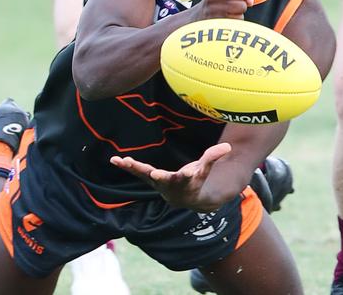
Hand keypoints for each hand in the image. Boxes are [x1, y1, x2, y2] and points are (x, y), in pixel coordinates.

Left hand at [110, 143, 231, 211]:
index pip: (185, 180)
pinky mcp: (148, 177)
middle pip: (161, 179)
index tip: (178, 173)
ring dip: (133, 168)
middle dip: (155, 176)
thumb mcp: (205, 169)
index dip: (183, 176)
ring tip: (121, 160)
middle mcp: (169, 184)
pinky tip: (114, 159)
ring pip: (144, 175)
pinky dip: (126, 166)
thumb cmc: (197, 181)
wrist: (186, 198)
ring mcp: (157, 182)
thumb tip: (228, 146)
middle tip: (150, 172)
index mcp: (185, 183)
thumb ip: (213, 157)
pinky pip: (136, 171)